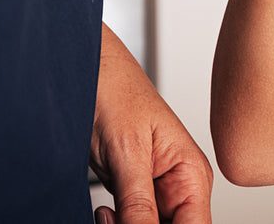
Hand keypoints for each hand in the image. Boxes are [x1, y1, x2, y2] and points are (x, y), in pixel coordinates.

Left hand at [90, 24, 212, 223]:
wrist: (81, 66)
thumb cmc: (112, 89)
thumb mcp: (127, 152)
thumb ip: (140, 204)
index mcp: (192, 173)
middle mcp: (178, 186)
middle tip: (112, 220)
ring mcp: (153, 191)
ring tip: (104, 216)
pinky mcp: (129, 192)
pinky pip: (128, 223)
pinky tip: (101, 213)